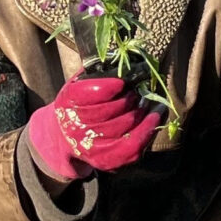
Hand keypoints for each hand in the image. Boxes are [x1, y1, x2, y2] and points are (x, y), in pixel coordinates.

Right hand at [26, 75, 163, 181]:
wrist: (64, 136)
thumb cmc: (78, 103)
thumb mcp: (80, 82)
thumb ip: (99, 72)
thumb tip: (128, 60)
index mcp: (68, 101)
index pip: (92, 93)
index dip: (112, 86)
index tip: (123, 81)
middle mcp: (77, 126)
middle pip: (113, 109)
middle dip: (131, 97)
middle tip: (138, 90)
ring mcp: (91, 146)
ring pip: (126, 126)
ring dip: (142, 110)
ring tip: (148, 100)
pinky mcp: (106, 160)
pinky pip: (133, 146)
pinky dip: (148, 129)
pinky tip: (155, 115)